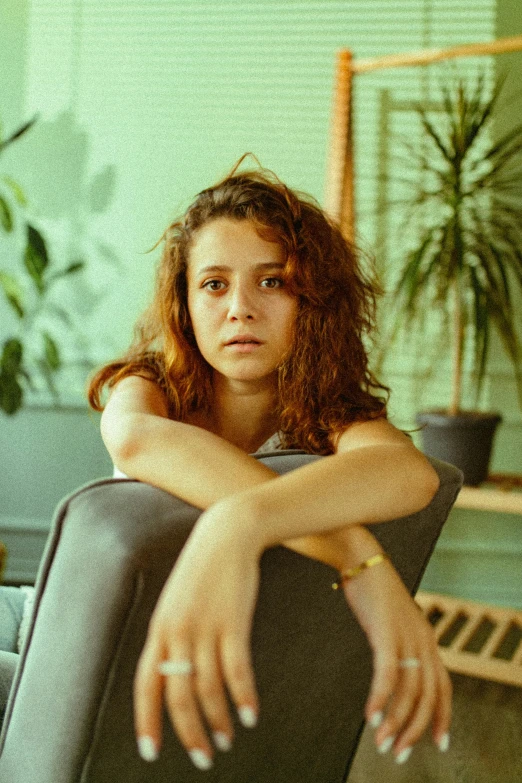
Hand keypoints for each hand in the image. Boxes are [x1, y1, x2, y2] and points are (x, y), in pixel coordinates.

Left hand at [133, 498, 261, 769]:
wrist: (227, 534)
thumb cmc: (202, 570)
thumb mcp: (175, 602)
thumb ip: (171, 636)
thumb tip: (174, 676)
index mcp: (159, 629)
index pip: (146, 684)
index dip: (147, 720)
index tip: (152, 752)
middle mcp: (177, 632)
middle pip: (178, 695)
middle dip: (189, 733)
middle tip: (203, 757)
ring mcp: (205, 627)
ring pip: (209, 688)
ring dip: (219, 720)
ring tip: (227, 739)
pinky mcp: (234, 622)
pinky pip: (237, 670)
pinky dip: (244, 697)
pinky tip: (251, 714)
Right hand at [343, 556, 451, 762]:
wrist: (362, 559)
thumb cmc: (374, 591)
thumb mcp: (394, 622)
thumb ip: (400, 646)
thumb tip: (395, 673)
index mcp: (427, 639)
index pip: (444, 686)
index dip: (443, 717)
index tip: (437, 742)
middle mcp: (423, 640)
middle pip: (428, 696)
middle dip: (414, 729)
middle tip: (399, 753)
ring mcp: (407, 636)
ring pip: (409, 691)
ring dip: (395, 721)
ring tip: (382, 742)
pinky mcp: (386, 632)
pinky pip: (387, 673)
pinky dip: (380, 698)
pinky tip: (370, 715)